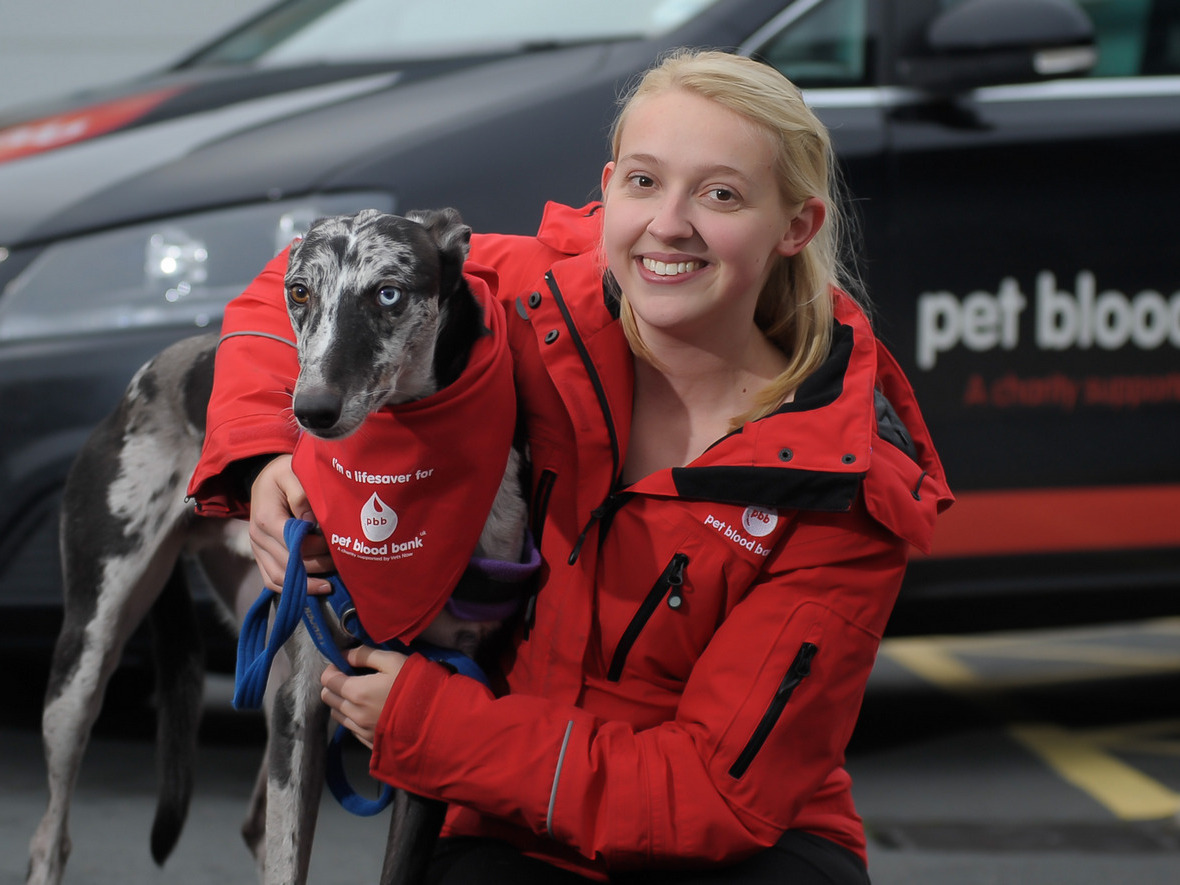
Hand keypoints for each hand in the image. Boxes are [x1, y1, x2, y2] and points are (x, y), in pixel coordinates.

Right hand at [248, 454, 333, 592]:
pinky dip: (292, 589)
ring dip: (306, 584)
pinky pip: (272, 581)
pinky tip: (314, 589)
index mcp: (267, 518)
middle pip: (290, 564)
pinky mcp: (261, 556)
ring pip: (280, 578)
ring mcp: (258, 549)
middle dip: (318, 567)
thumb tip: (310, 521)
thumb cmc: (284, 474)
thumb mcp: (291, 472)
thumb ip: (301, 494)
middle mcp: (258, 537)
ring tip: (331, 583)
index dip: (318, 548)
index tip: (338, 545)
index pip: (294, 544)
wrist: (265, 478)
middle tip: (342, 564)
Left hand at [320, 646, 408, 749]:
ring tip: (359, 694)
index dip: (332, 668)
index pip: (327, 680)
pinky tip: (368, 711)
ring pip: (337, 714)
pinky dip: (352, 717)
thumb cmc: (414, 684)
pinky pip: (350, 728)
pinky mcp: (369, 742)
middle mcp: (353, 713)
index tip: (343, 664)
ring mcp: (361, 730)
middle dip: (334, 685)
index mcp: (356, 691)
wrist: (434, 718)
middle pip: (328, 698)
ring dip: (341, 702)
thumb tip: (345, 655)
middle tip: (350, 677)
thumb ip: (365, 655)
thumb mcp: (392, 660)